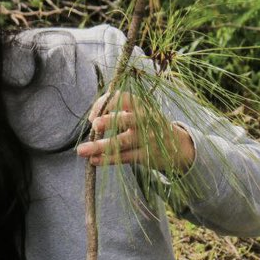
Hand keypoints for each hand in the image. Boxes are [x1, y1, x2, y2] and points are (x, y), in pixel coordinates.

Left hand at [77, 91, 194, 171]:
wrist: (178, 146)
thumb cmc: (149, 127)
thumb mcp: (141, 113)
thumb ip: (120, 112)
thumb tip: (92, 118)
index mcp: (141, 106)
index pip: (123, 98)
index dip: (107, 103)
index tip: (92, 116)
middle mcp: (144, 121)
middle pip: (125, 120)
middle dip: (109, 121)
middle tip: (94, 125)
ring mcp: (146, 139)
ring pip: (121, 142)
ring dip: (100, 146)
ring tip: (82, 151)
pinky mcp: (147, 155)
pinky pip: (124, 157)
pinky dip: (108, 160)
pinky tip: (94, 161)